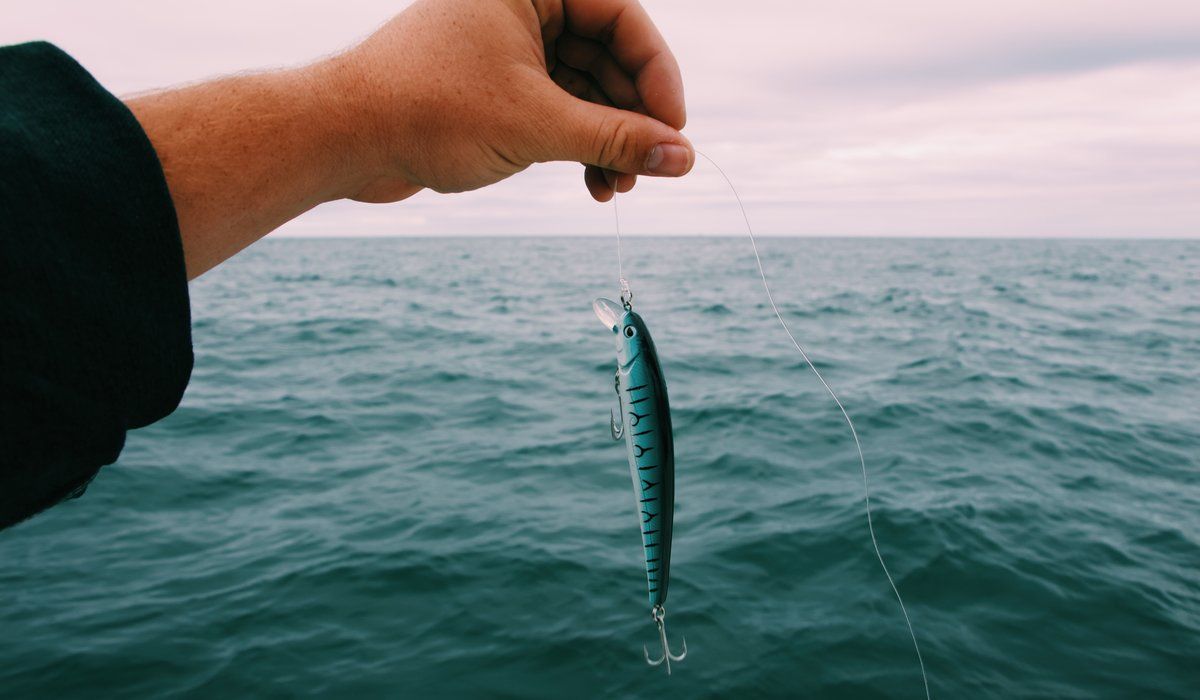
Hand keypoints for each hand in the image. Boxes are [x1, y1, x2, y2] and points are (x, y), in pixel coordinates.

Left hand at [326, 0, 692, 202]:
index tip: (675, 133)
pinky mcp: (495, 86)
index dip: (657, 77)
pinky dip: (577, 146)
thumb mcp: (537, 126)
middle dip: (631, 119)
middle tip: (649, 170)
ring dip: (606, 141)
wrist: (343, 138)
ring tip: (616, 188)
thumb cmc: (427, 110)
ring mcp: (508, 46)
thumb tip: (683, 157)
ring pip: (584, 89)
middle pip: (608, 56)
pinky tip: (591, 184)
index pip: (623, 18)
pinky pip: (556, 108)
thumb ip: (616, 139)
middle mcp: (522, 5)